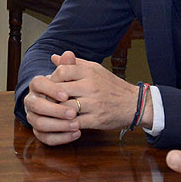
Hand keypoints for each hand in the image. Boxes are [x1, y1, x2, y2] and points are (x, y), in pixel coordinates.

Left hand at [22, 52, 138, 144]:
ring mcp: (94, 103)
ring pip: (64, 107)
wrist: (134, 104)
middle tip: (46, 101)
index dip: (52, 79)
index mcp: (89, 72)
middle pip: (60, 90)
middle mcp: (91, 86)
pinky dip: (65, 123)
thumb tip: (54, 57)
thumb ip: (74, 64)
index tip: (51, 86)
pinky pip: (74, 122)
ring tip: (53, 112)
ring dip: (56, 111)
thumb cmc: (111, 86)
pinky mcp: (96, 119)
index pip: (62, 71)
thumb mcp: (95, 69)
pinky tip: (63, 122)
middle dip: (50, 96)